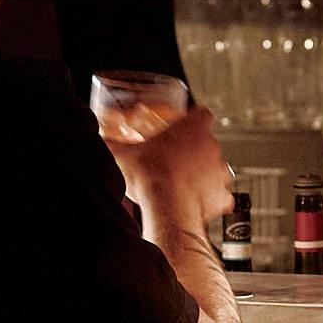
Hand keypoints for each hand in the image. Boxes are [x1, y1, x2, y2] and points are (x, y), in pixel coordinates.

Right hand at [110, 105, 234, 229]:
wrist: (166, 208)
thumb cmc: (150, 176)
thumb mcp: (122, 156)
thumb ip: (111, 145)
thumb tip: (100, 141)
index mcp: (193, 129)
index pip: (203, 115)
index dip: (194, 120)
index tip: (185, 126)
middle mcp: (212, 148)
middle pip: (208, 143)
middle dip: (194, 151)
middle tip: (175, 159)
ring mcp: (220, 172)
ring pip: (216, 169)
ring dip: (204, 174)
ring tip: (183, 182)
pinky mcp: (222, 196)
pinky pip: (220, 196)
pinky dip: (211, 199)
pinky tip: (195, 202)